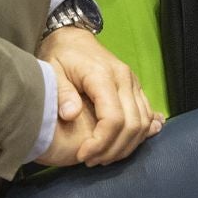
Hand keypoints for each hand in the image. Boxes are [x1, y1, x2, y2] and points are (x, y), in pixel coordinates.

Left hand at [36, 26, 159, 165]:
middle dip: (113, 149)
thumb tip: (71, 115)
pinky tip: (123, 146)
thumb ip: (62, 93)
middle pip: (132, 124)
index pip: (113, 118)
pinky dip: (139, 134)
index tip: (82, 155)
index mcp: (103, 76)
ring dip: (126, 146)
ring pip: (143, 123)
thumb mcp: (52, 71)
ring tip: (102, 157)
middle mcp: (125, 79)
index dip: (100, 142)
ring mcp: (133, 83)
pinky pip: (146, 115)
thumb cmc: (60, 55)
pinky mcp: (136, 88)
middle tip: (91, 161)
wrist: (73, 37)